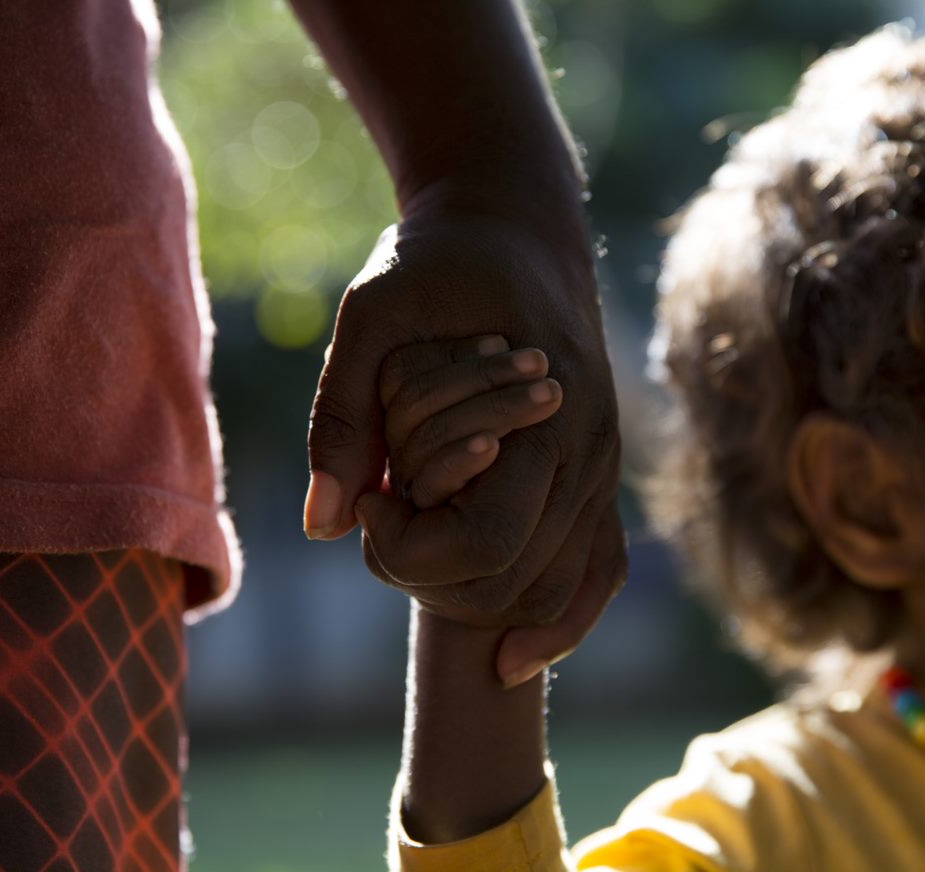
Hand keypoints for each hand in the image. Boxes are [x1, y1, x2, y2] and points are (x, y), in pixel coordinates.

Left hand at [304, 198, 625, 684]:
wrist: (515, 225)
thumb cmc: (438, 262)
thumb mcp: (370, 316)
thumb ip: (343, 417)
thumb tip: (321, 527)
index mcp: (545, 417)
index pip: (481, 547)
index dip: (407, 547)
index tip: (370, 496)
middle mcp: (589, 456)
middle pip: (515, 585)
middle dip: (434, 578)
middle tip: (387, 520)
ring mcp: (603, 469)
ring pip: (562, 591)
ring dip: (486, 606)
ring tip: (425, 564)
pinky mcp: (597, 475)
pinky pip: (601, 569)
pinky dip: (562, 620)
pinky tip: (513, 656)